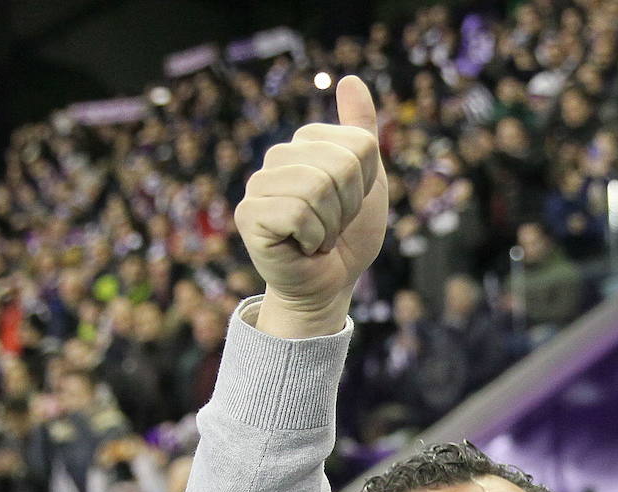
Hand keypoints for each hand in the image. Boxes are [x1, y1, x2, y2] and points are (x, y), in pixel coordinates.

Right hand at [234, 76, 388, 338]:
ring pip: (318, 188)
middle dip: (349, 207)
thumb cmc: (347, 238)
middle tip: (333, 226)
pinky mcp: (249, 214)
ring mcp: (259, 184)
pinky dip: (312, 239)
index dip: (365, 185)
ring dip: (330, 225)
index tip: (349, 207)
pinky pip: (298, 213)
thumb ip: (361, 132)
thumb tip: (352, 79)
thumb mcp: (368, 183)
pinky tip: (301, 246)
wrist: (329, 286)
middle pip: (340, 165)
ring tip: (317, 237)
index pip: (360, 146)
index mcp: (308, 143)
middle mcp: (279, 156)